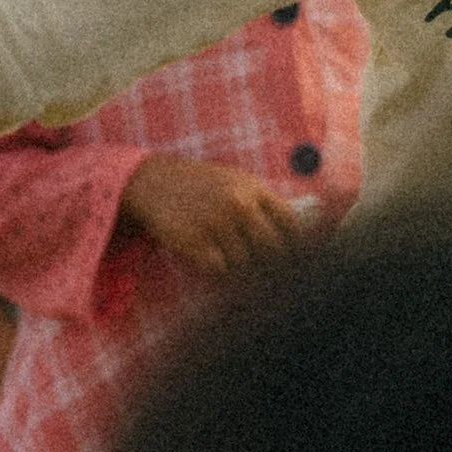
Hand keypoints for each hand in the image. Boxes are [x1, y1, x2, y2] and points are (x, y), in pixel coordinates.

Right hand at [116, 154, 305, 276]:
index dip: (298, 246)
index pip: (291, 224)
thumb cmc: (201, 186)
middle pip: (272, 249)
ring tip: (229, 259)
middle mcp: (238, 205)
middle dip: (270, 263)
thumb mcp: (236, 183)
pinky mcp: (195, 241)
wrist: (154, 181)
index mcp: (254, 189)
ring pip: (245, 263)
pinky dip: (218, 270)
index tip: (297, 260)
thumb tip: (296, 238)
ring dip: (240, 268)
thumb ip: (263, 205)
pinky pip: (219, 270)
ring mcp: (216, 223)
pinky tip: (210, 259)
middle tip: (266, 271)